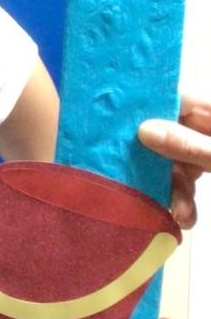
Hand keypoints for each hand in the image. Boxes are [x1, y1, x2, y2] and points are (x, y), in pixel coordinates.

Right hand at [138, 94, 210, 227]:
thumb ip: (192, 145)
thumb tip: (145, 130)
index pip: (175, 101)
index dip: (145, 111)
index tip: (116, 126)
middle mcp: (206, 129)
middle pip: (168, 134)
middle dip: (157, 163)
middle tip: (146, 183)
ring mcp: (205, 150)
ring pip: (174, 161)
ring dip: (172, 189)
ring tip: (179, 214)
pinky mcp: (207, 169)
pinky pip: (185, 180)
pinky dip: (182, 199)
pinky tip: (183, 217)